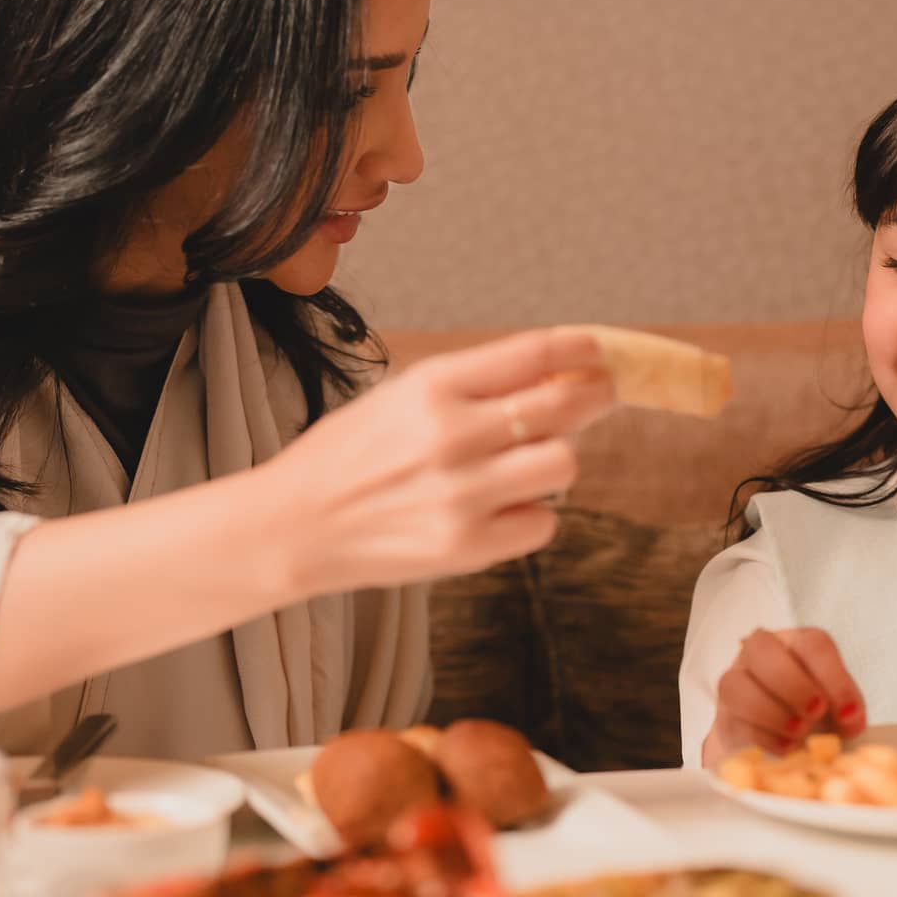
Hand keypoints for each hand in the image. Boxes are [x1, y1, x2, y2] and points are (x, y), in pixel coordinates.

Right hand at [255, 328, 616, 594]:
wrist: (293, 526)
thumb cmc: (352, 454)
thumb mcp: (403, 394)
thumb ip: (476, 383)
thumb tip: (559, 371)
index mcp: (433, 385)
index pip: (536, 352)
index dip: (583, 348)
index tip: (601, 350)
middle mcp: (451, 436)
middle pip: (566, 405)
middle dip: (598, 394)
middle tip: (603, 393)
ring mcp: (462, 495)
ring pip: (565, 465)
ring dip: (556, 458)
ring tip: (526, 461)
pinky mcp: (466, 548)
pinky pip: (542, 523)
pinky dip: (529, 514)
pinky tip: (497, 508)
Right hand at [702, 628, 866, 767]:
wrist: (778, 736)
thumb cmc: (813, 712)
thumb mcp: (837, 706)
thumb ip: (847, 709)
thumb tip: (851, 720)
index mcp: (798, 642)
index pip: (813, 645)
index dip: (834, 679)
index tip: (849, 715)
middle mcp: (762, 652)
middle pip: (762, 648)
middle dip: (792, 685)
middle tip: (816, 714)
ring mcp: (737, 679)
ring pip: (736, 683)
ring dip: (772, 711)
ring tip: (799, 733)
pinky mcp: (725, 712)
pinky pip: (734, 719)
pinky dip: (764, 737)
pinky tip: (786, 748)